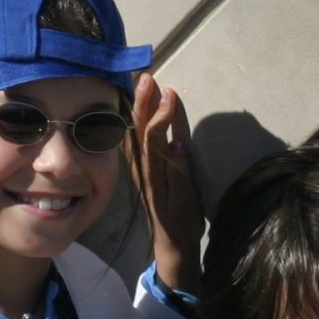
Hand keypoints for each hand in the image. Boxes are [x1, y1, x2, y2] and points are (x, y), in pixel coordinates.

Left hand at [131, 74, 201, 293]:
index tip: (170, 91)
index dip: (161, 113)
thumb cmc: (183, 223)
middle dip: (143, 100)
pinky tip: (131, 109)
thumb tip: (178, 144)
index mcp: (154, 172)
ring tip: (138, 83)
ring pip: (134, 131)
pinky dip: (133, 120)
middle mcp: (143, 167)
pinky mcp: (142, 169)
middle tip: (146, 75)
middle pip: (139, 128)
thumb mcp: (186, 203)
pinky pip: (133, 139)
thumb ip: (180, 174)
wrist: (171, 243)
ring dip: (136, 106)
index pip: (154, 136)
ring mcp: (140, 167)